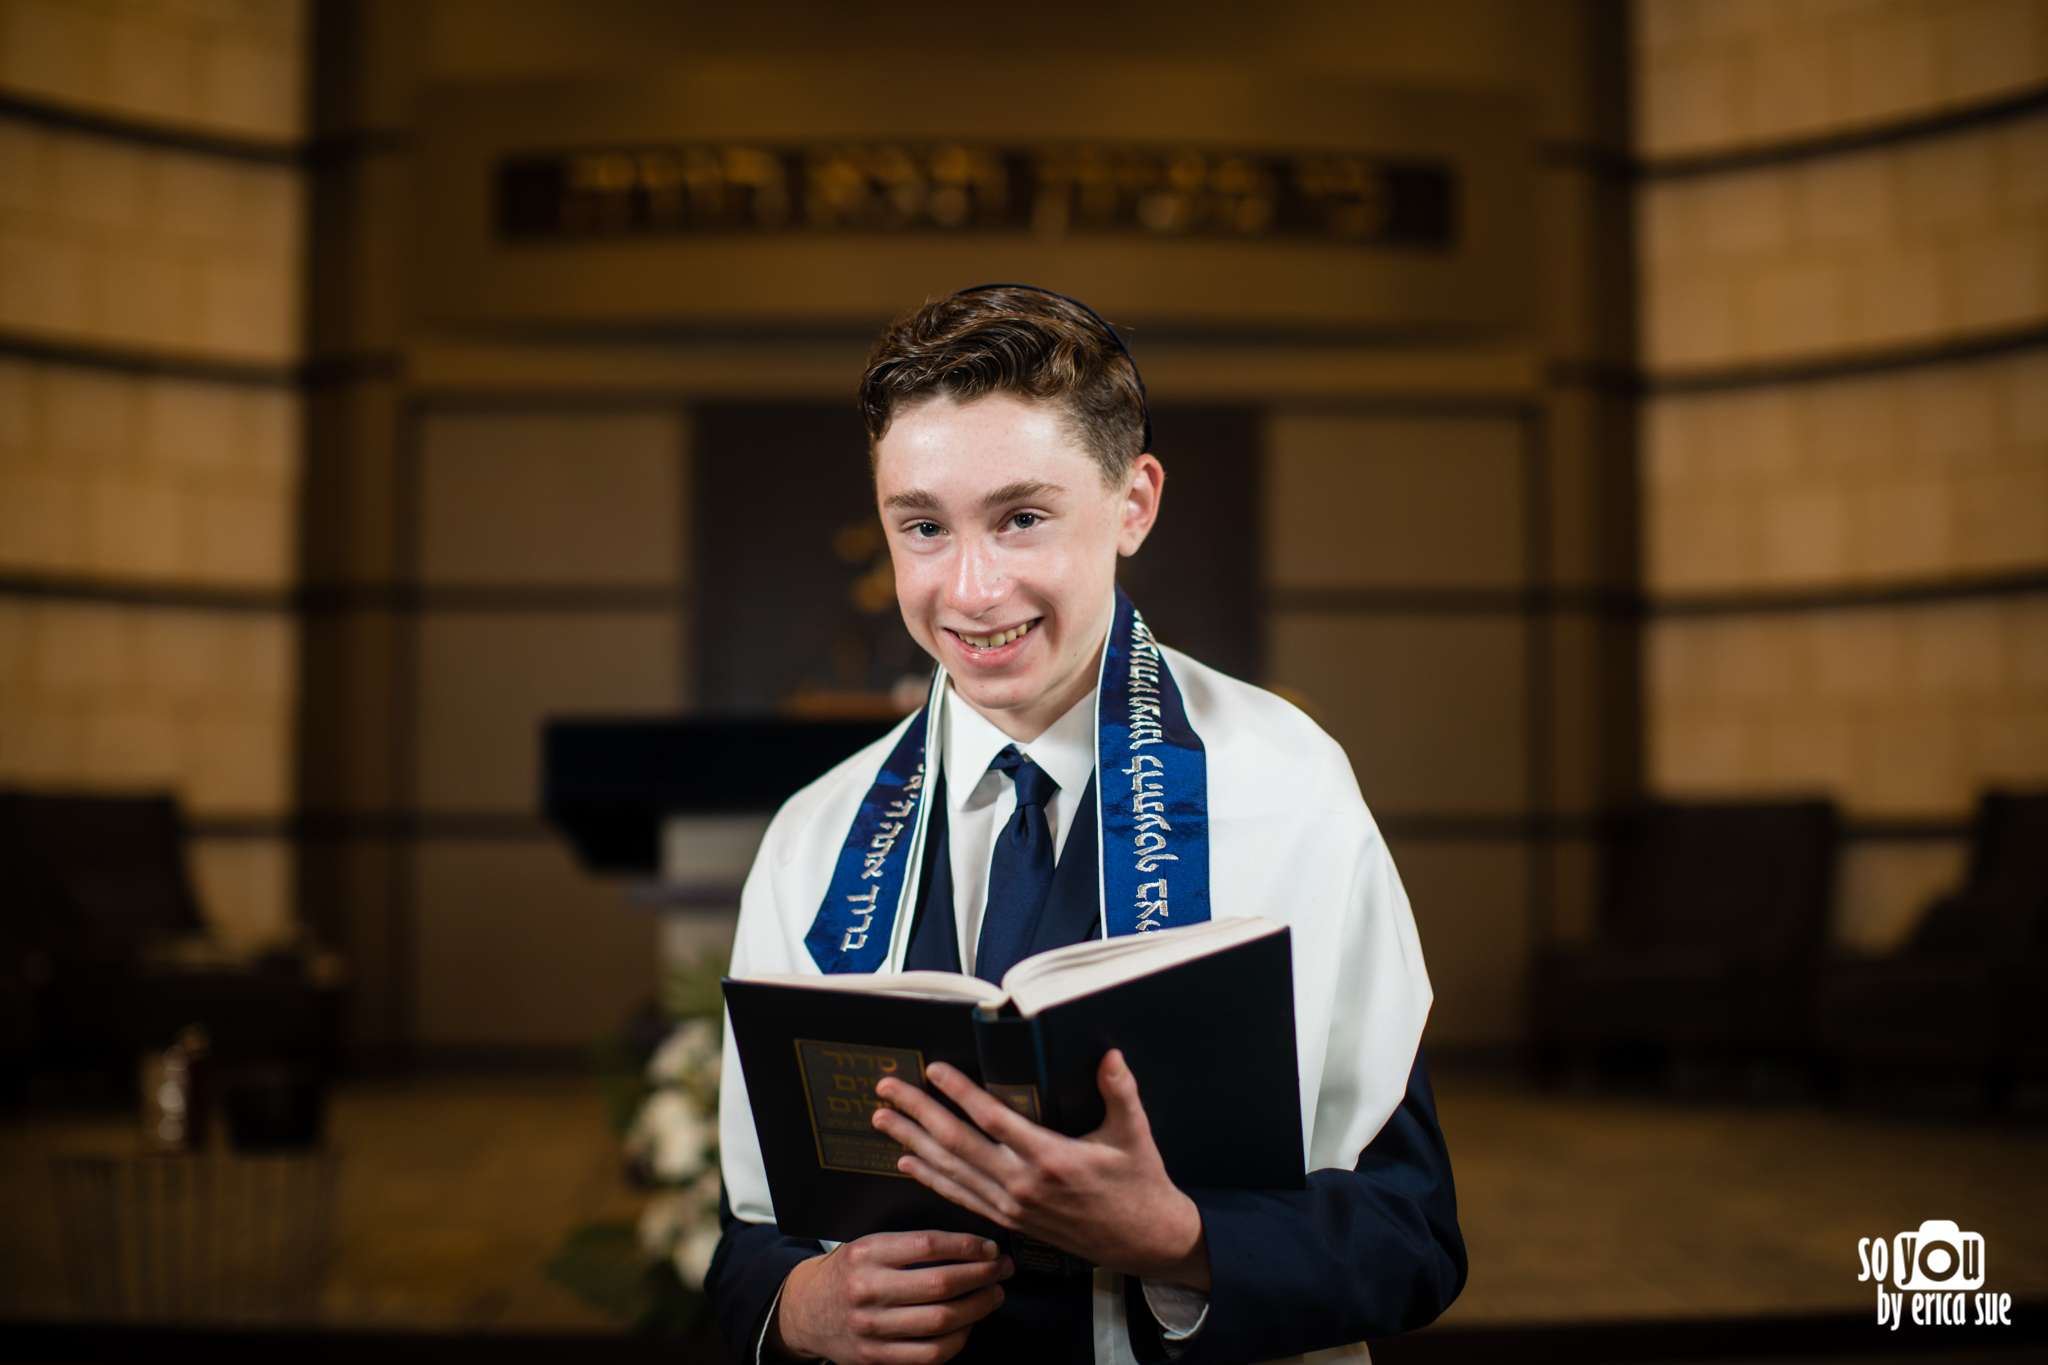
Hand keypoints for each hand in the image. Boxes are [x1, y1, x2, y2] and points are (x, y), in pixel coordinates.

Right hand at [769, 1231, 1011, 1363]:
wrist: (804, 1311)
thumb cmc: (845, 1273)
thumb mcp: (867, 1245)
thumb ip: (908, 1243)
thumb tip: (967, 1243)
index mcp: (866, 1253)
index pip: (928, 1245)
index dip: (968, 1246)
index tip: (989, 1247)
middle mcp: (867, 1289)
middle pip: (942, 1284)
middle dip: (982, 1276)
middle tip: (1001, 1270)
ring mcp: (872, 1327)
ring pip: (942, 1321)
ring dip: (978, 1308)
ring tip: (993, 1295)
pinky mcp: (876, 1357)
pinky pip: (931, 1354)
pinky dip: (959, 1340)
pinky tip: (968, 1325)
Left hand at [873, 1050, 1209, 1288]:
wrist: (1142, 1240)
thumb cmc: (1139, 1184)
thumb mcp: (1134, 1135)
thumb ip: (1119, 1092)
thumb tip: (1110, 1055)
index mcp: (1050, 1158)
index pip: (992, 1119)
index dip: (959, 1093)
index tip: (933, 1070)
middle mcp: (1023, 1184)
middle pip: (957, 1143)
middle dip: (918, 1112)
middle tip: (888, 1089)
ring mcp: (1012, 1205)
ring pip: (951, 1171)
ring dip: (913, 1142)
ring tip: (884, 1119)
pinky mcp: (1010, 1220)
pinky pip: (960, 1196)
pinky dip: (930, 1178)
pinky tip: (907, 1161)